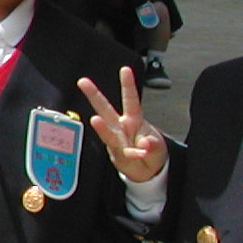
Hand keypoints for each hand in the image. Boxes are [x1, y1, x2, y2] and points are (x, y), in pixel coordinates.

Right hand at [78, 68, 167, 182]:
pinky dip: (134, 154)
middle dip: (94, 95)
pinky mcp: (116, 154)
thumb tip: (144, 143)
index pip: (130, 99)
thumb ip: (152, 143)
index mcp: (134, 119)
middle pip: (106, 109)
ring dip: (101, 127)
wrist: (148, 172)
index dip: (128, 85)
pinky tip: (141, 154)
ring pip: (107, 132)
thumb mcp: (158, 146)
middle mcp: (122, 127)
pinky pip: (124, 153)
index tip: (125, 70)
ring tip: (95, 120)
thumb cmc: (151, 152)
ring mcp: (117, 140)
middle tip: (83, 82)